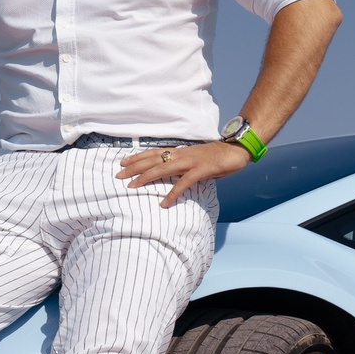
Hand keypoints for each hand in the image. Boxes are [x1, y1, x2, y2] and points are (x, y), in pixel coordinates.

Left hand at [117, 141, 249, 208]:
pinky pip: (183, 183)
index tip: (123, 162)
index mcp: (181, 152)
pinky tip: (163, 203)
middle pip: (153, 160)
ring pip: (162, 169)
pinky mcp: (201, 170)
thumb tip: (176, 174)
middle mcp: (182, 154)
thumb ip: (185, 166)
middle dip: (134, 167)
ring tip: (132, 186)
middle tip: (118, 175)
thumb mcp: (197, 160)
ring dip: (146, 177)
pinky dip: (172, 193)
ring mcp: (190, 162)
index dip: (138, 157)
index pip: (154, 153)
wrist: (236, 150)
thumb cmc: (218, 156)